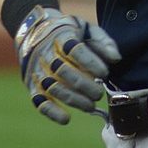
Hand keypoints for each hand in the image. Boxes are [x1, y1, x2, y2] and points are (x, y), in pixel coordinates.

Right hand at [14, 6, 120, 123]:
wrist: (35, 30)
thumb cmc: (69, 32)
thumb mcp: (88, 29)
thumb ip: (104, 42)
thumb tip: (115, 59)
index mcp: (62, 36)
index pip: (76, 50)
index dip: (91, 63)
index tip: (104, 73)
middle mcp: (46, 53)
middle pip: (64, 71)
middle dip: (85, 85)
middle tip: (99, 93)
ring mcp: (37, 70)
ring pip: (53, 88)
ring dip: (73, 100)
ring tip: (90, 106)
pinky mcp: (31, 83)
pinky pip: (38, 100)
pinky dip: (51, 111)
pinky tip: (66, 119)